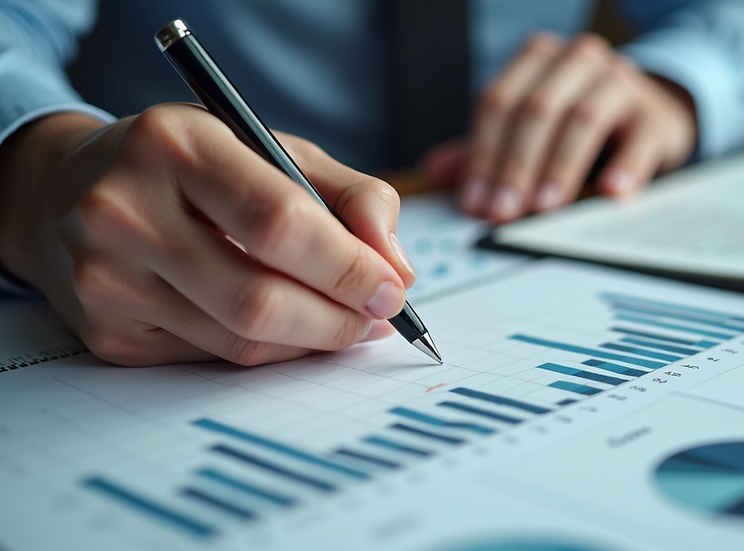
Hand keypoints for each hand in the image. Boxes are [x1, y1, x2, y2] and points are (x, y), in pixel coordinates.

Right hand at [0, 105, 415, 365]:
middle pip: (258, 299)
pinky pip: (215, 360)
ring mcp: (109, 280)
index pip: (279, 221)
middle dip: (338, 318)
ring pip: (241, 342)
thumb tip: (396, 268)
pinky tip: (287, 328)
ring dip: (312, 341)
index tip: (392, 286)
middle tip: (379, 317)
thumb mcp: (271, 148)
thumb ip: (350, 196)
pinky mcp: (109, 333)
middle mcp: (126, 212)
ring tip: (345, 321)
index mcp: (175, 146)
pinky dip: (269, 351)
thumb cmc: (190, 167)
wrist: (69, 190)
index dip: (348, 265)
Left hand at [426, 33, 696, 221]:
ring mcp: (620, 82)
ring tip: (544, 208)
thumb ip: (486, 148)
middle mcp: (577, 60)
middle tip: (503, 213)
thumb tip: (436, 171)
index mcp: (537, 59)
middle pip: (536, 110)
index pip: (498, 102)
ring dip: (559, 167)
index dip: (483, 154)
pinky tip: (610, 192)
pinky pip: (639, 139)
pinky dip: (625, 167)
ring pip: (583, 119)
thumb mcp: (532, 129)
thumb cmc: (580, 122)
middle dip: (516, 166)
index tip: (475, 202)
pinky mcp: (655, 114)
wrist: (650, 113)